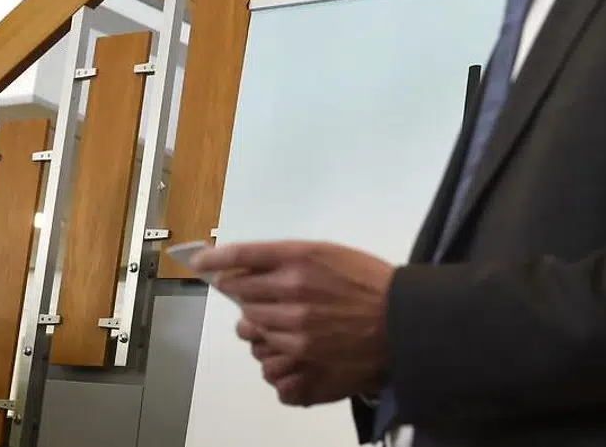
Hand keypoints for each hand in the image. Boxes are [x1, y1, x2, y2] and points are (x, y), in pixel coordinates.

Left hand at [190, 241, 392, 406]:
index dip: (215, 260)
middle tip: (253, 292)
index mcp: (298, 258)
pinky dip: (272, 343)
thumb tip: (246, 265)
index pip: (240, 256)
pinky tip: (288, 338)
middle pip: (240, 292)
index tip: (200, 262)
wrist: (404, 320)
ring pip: (251, 322)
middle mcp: (292, 289)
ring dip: (256, 318)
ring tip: (280, 317)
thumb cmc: (368, 282)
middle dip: (241, 291)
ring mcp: (296, 326)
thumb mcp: (327, 253)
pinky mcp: (303, 353)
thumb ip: (285, 258)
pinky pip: (269, 348)